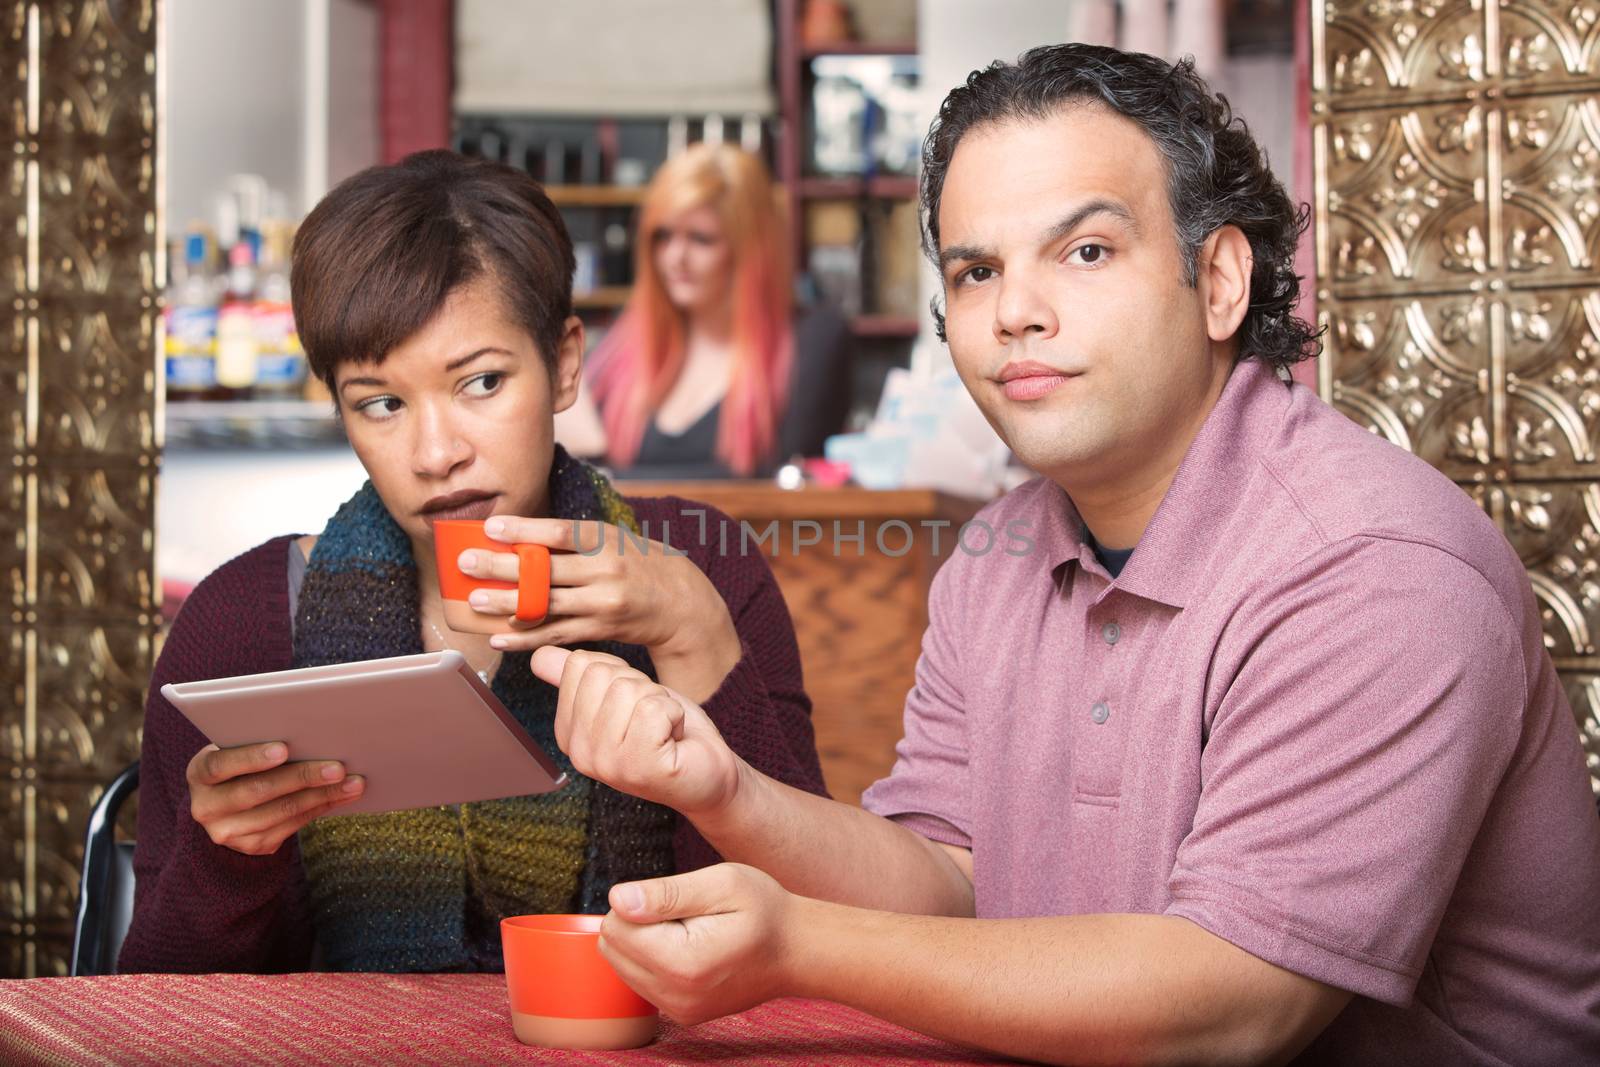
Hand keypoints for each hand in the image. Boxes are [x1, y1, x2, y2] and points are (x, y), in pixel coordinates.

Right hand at [185, 742, 364, 855]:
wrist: (227, 804)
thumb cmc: (241, 763)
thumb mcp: (236, 749)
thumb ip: (257, 740)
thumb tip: (310, 728)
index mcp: (199, 773)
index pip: (220, 765)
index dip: (251, 757)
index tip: (284, 749)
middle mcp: (206, 806)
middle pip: (257, 791)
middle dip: (302, 777)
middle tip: (337, 767)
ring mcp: (228, 831)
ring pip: (280, 812)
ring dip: (322, 796)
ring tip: (353, 782)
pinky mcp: (252, 846)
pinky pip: (292, 826)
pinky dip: (321, 808)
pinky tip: (343, 795)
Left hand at [462, 515, 740, 701]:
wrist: (683, 605)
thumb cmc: (641, 564)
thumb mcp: (616, 539)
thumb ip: (576, 538)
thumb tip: (522, 534)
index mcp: (607, 541)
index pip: (560, 533)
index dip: (524, 530)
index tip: (490, 527)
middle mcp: (606, 572)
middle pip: (546, 570)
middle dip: (502, 567)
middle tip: (466, 563)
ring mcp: (603, 604)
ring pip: (547, 605)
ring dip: (506, 604)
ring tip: (474, 601)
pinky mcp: (600, 630)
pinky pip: (556, 635)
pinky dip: (525, 638)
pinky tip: (499, 636)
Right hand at [531, 646, 742, 818]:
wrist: (709, 774)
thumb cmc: (667, 733)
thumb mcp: (623, 696)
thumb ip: (581, 677)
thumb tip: (539, 655)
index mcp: (568, 734)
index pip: (580, 665)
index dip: (620, 675)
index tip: (633, 707)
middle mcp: (580, 754)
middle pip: (603, 673)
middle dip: (640, 687)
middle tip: (653, 720)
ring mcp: (607, 765)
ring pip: (629, 689)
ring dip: (660, 702)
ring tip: (664, 732)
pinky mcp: (640, 768)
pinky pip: (653, 708)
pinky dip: (674, 715)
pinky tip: (674, 741)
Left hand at [599, 863, 796, 1024]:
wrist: (797, 950)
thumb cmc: (765, 911)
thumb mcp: (722, 884)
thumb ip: (666, 893)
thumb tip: (617, 899)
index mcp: (683, 963)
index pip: (615, 925)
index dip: (640, 901)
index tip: (680, 901)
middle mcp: (675, 995)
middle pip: (612, 947)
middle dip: (638, 923)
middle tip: (685, 915)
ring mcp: (678, 1010)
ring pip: (622, 964)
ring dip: (646, 942)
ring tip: (690, 931)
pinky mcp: (680, 1014)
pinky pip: (641, 979)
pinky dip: (656, 959)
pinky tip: (691, 948)